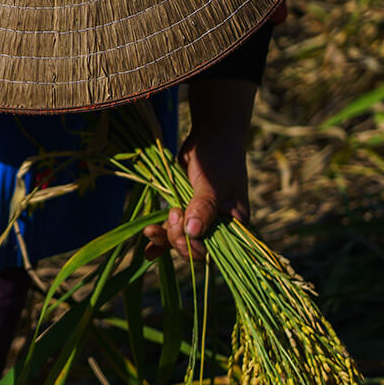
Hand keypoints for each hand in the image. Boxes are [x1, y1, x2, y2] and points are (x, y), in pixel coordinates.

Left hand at [142, 77, 255, 262]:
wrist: (212, 134)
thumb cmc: (219, 157)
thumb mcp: (213, 183)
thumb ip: (203, 207)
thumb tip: (193, 232)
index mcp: (235, 224)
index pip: (215, 250)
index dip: (196, 248)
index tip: (184, 234)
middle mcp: (219, 225)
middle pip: (194, 247)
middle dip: (178, 238)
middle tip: (173, 214)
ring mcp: (201, 218)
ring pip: (181, 239)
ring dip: (165, 237)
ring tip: (150, 229)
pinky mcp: (186, 209)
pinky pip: (173, 230)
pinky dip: (160, 239)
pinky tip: (148, 251)